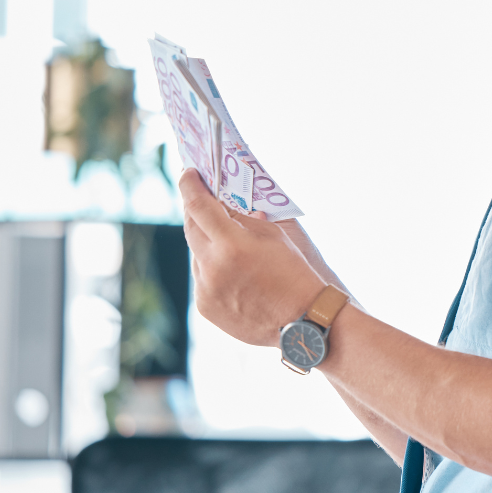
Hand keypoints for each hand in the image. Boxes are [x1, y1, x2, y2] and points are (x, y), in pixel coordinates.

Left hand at [179, 169, 324, 346]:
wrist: (303, 319)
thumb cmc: (294, 271)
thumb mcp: (272, 235)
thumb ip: (242, 218)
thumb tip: (222, 202)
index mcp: (231, 244)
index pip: (198, 205)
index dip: (190, 185)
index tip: (188, 173)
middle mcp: (211, 267)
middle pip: (191, 228)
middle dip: (196, 211)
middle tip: (203, 200)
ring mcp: (205, 289)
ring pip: (195, 254)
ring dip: (206, 242)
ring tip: (227, 241)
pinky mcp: (204, 306)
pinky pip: (201, 277)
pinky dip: (211, 268)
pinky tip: (232, 270)